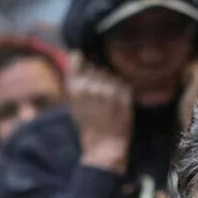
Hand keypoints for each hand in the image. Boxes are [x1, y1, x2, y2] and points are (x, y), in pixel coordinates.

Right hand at [68, 52, 132, 173]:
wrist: (104, 144)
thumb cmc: (88, 124)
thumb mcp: (73, 101)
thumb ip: (74, 78)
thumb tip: (76, 53)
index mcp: (75, 86)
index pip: (79, 58)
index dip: (85, 63)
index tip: (88, 71)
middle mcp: (91, 84)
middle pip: (98, 67)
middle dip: (100, 78)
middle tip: (101, 98)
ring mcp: (108, 89)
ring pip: (112, 75)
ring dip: (112, 85)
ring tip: (109, 103)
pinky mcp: (124, 94)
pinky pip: (124, 84)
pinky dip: (123, 92)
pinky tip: (118, 104)